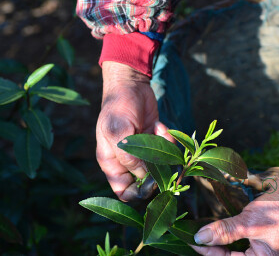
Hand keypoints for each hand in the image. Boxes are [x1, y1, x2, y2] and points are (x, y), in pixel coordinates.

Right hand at [96, 62, 173, 200]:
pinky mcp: (154, 139)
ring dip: (164, 152)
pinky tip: (159, 125)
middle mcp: (126, 160)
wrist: (131, 84)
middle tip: (164, 160)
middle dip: (157, 172)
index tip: (152, 183)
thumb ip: (129, 157)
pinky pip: (166, 149)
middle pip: (144, 181)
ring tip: (158, 132)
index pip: (122, 191)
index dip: (137, 194)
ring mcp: (142, 150)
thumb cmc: (118, 106)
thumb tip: (143, 178)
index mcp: (111, 162)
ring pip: (159, 166)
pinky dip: (167, 139)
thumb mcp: (119, 132)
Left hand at [191, 177, 278, 254]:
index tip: (192, 240)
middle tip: (195, 237)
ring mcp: (264, 245)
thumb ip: (224, 232)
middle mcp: (264, 255)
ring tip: (203, 235)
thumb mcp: (249, 222)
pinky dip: (229, 236)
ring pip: (235, 249)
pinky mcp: (263, 234)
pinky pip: (242, 240)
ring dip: (220, 243)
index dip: (208, 252)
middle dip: (214, 249)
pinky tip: (218, 231)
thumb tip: (200, 238)